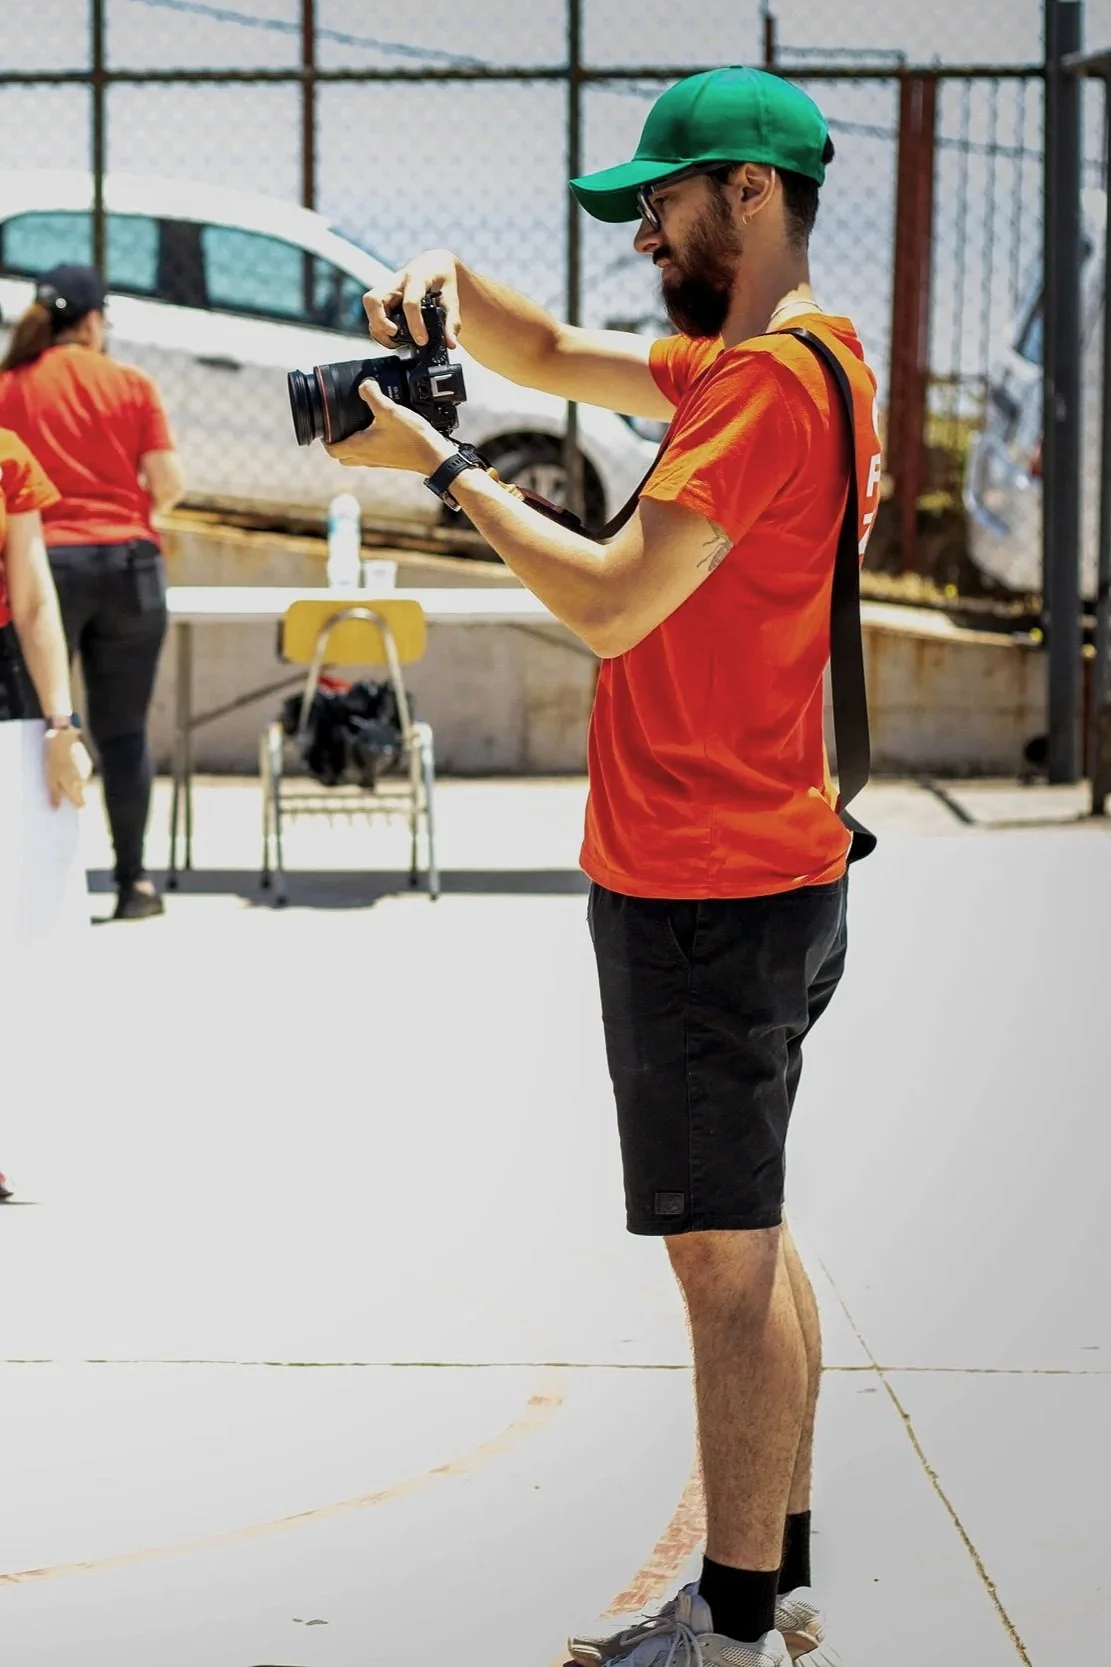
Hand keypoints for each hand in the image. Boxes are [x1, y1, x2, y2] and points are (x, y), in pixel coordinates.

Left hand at [44, 726, 90, 809]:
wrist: (62, 740)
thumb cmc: (54, 761)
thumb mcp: (50, 779)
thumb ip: (54, 795)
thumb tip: (55, 809)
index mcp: (74, 788)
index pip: (81, 803)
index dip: (76, 805)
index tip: (69, 805)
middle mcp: (82, 781)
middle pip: (79, 792)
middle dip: (72, 792)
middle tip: (60, 789)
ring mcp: (84, 771)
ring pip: (80, 780)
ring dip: (73, 780)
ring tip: (60, 774)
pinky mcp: (85, 761)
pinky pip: (80, 770)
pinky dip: (74, 769)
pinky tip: (65, 764)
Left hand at [325, 381, 454, 475]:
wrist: (434, 457)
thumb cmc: (412, 438)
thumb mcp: (390, 411)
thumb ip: (373, 395)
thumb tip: (364, 385)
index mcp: (360, 447)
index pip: (332, 450)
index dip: (325, 440)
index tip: (325, 428)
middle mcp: (366, 457)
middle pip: (342, 456)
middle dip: (337, 443)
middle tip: (338, 427)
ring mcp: (378, 461)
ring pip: (356, 456)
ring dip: (352, 444)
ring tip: (356, 425)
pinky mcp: (389, 460)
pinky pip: (371, 454)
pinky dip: (367, 444)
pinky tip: (378, 429)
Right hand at [363, 250, 461, 349]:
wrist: (434, 265)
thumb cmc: (442, 280)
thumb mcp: (452, 298)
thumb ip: (452, 322)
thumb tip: (451, 344)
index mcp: (417, 278)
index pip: (410, 302)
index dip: (415, 324)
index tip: (422, 341)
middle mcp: (396, 281)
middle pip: (374, 300)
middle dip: (380, 323)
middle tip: (396, 337)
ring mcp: (387, 289)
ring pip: (370, 307)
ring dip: (378, 329)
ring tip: (396, 342)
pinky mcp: (384, 298)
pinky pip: (373, 314)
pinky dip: (379, 329)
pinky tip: (394, 338)